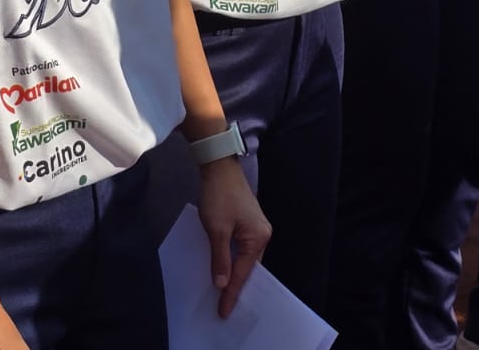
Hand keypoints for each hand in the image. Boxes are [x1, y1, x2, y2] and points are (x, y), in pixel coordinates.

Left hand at [198, 157, 271, 317]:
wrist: (218, 166)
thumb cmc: (219, 196)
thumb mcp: (216, 230)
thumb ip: (220, 259)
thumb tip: (222, 284)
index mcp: (258, 238)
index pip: (243, 273)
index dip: (232, 293)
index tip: (223, 312)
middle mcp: (262, 234)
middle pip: (249, 267)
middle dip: (237, 287)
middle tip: (224, 307)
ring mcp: (256, 228)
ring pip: (245, 258)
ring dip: (234, 273)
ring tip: (223, 293)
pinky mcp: (247, 222)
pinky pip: (241, 248)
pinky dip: (232, 260)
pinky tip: (224, 268)